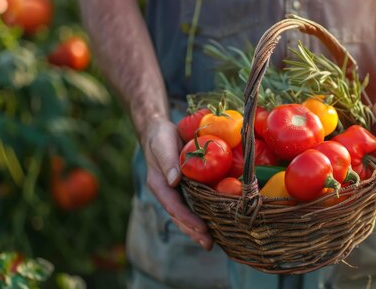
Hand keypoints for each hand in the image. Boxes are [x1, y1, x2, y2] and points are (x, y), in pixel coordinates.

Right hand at [141, 117, 212, 249]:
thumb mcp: (162, 146)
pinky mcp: (186, 186)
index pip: (174, 206)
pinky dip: (204, 213)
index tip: (201, 228)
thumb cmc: (160, 138)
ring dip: (198, 228)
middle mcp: (168, 191)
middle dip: (194, 231)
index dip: (187, 219)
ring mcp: (176, 191)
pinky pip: (195, 203)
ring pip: (187, 213)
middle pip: (180, 216)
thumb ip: (168, 163)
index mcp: (159, 185)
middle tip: (209, 245)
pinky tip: (216, 221)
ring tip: (212, 242)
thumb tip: (174, 182)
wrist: (159, 130)